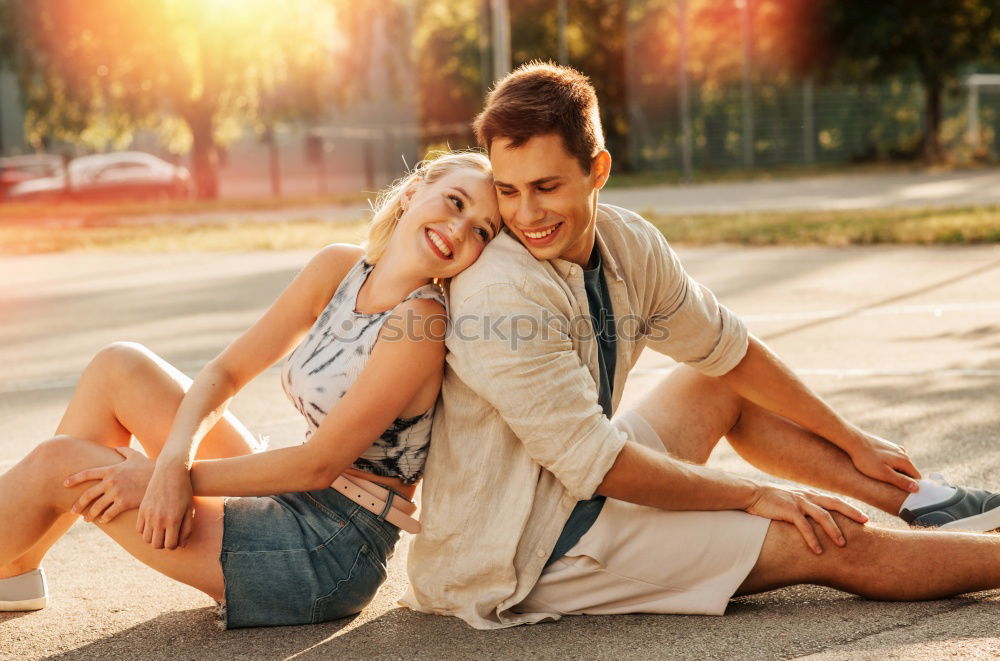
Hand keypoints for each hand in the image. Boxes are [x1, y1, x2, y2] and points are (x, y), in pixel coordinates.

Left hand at [64, 447, 152, 523]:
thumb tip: (116, 448)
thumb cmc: (149, 467)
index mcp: (111, 469)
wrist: (163, 478)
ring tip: (87, 519)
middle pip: (88, 494)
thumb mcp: (136, 456)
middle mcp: (110, 481)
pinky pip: (109, 513)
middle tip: (73, 510)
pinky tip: (103, 521)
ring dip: (90, 514)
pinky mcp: (125, 503)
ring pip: (97, 506)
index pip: (87, 474)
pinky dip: (104, 518)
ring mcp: (117, 493)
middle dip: (79, 504)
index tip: (64, 484)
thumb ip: (124, 451)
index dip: (74, 479)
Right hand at [136, 460, 194, 549]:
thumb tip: (181, 545)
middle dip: (163, 544)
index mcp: (173, 520)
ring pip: (146, 539)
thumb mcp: (190, 509)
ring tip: (161, 532)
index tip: (176, 539)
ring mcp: (148, 514)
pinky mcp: (142, 509)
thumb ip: (187, 529)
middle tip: (168, 537)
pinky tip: (153, 525)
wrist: (170, 472)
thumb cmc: (184, 491)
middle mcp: (159, 519)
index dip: (174, 545)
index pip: (170, 545)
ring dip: (153, 538)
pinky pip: (139, 529)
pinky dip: (145, 530)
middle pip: (156, 545)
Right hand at [745, 485, 868, 554]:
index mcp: (809, 494)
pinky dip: (812, 539)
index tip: (864, 516)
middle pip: (835, 503)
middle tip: (866, 522)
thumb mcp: (791, 501)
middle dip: (852, 512)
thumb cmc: (770, 500)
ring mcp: (798, 502)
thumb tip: (814, 520)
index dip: (850, 507)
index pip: (834, 499)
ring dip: (834, 530)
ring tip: (843, 544)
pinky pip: (804, 526)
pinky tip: (818, 551)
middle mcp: (807, 496)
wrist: (751, 494)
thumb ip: (804, 507)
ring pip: (823, 516)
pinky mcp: (788, 510)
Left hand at [846, 431, 920, 493]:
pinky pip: (893, 459)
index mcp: (905, 461)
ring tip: (882, 477)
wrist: (853, 441)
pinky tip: (879, 467)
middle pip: (909, 472)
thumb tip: (917, 488)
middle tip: (889, 486)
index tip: (902, 493)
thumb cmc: (866, 459)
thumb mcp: (884, 474)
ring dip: (895, 472)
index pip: (917, 478)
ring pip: (900, 465)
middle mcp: (903, 453)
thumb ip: (901, 481)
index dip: (912, 487)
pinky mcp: (886, 447)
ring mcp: (895, 449)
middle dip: (903, 480)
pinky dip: (889, 465)